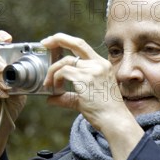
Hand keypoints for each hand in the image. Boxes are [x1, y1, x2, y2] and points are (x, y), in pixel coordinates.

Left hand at [41, 33, 143, 159]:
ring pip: (66, 61)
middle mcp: (99, 64)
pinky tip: (56, 88)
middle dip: (57, 39)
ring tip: (49, 84)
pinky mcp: (86, 78)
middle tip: (44, 43)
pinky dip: (56, 78)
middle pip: (76, 43)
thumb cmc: (105, 112)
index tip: (53, 42)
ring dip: (53, 71)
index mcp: (102, 66)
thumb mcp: (85, 100)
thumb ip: (68, 96)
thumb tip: (51, 98)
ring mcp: (93, 70)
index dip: (66, 41)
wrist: (114, 120)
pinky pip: (64, 72)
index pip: (83, 46)